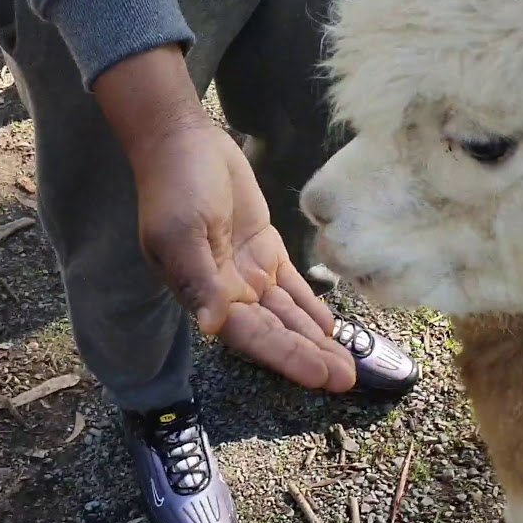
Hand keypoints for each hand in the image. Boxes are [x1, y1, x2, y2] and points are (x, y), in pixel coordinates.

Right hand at [128, 125, 356, 392]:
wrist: (182, 142)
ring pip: (287, 314)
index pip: (252, 335)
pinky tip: (331, 328)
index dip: (286, 357)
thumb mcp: (181, 232)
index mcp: (205, 294)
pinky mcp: (264, 248)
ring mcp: (248, 271)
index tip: (320, 376)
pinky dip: (310, 307)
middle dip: (309, 356)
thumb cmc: (175, 187)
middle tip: (346, 380)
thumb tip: (212, 325)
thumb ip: (198, 279)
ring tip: (347, 366)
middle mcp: (229, 291)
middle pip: (275, 332)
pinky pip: (292, 286)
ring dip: (315, 339)